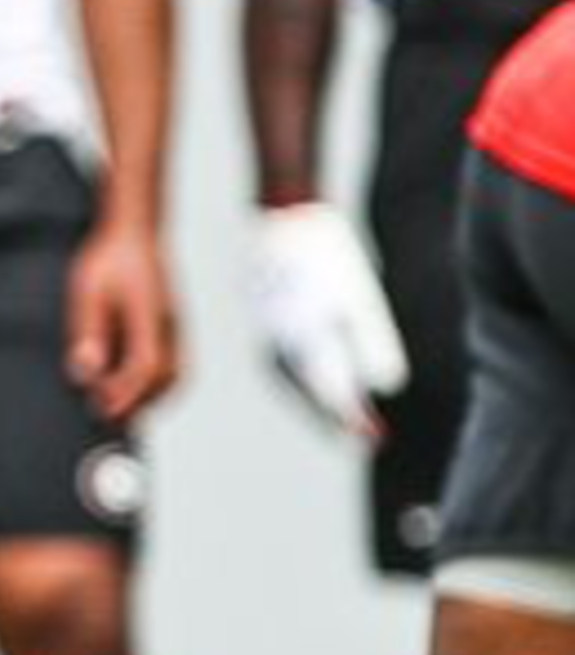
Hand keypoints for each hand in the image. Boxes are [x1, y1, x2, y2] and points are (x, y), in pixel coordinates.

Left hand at [67, 216, 178, 421]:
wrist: (135, 234)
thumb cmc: (109, 259)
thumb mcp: (88, 292)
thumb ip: (88, 332)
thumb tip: (86, 372)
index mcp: (150, 315)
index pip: (146, 364)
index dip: (125, 391)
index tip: (101, 407)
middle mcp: (170, 326)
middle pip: (166, 378)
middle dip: (139, 402)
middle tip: (106, 415)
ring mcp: (177, 328)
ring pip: (175, 376)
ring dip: (150, 398)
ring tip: (117, 408)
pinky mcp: (174, 330)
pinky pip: (174, 366)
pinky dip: (157, 385)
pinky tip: (133, 390)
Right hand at [250, 200, 407, 441]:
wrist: (288, 217)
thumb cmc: (328, 257)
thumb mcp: (362, 299)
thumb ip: (373, 345)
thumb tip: (385, 386)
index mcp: (301, 343)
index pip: (329, 395)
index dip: (353, 419)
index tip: (375, 437)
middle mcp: (279, 342)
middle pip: (306, 390)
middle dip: (333, 414)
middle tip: (359, 432)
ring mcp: (269, 328)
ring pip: (293, 374)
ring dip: (318, 396)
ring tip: (342, 412)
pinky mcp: (269, 315)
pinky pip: (285, 355)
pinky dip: (305, 372)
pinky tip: (320, 370)